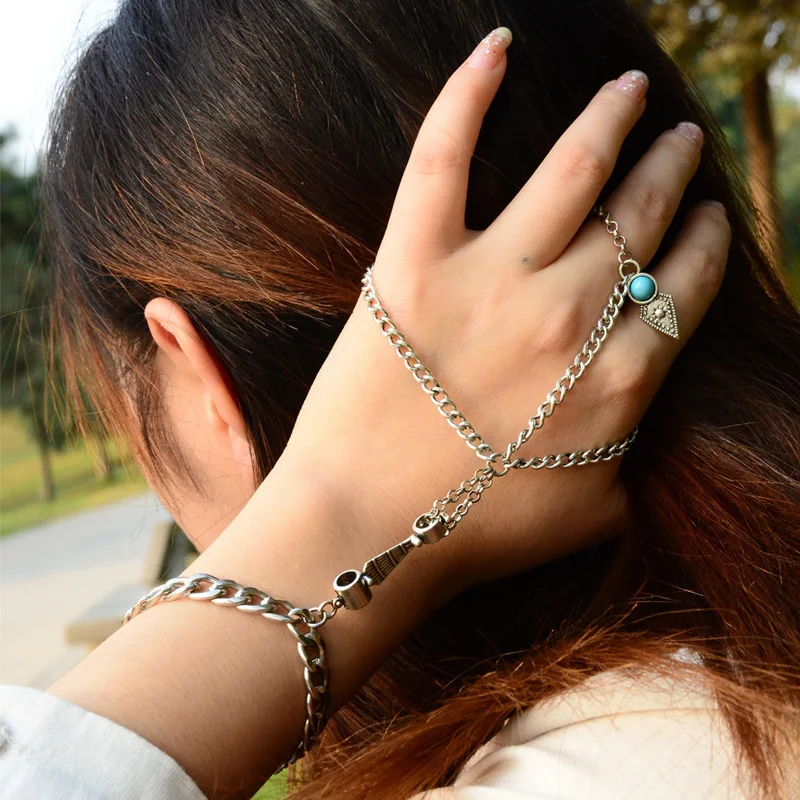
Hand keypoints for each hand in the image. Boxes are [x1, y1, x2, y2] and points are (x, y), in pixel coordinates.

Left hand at [274, 29, 729, 589]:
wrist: (365, 535)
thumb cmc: (473, 537)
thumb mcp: (592, 515)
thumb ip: (634, 460)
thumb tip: (642, 419)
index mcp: (620, 381)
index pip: (685, 288)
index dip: (703, 244)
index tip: (705, 220)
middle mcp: (568, 318)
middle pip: (640, 219)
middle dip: (671, 171)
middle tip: (680, 139)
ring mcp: (490, 283)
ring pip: (573, 171)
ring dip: (612, 120)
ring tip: (631, 91)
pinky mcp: (411, 264)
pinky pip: (445, 155)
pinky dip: (469, 92)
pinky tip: (498, 47)